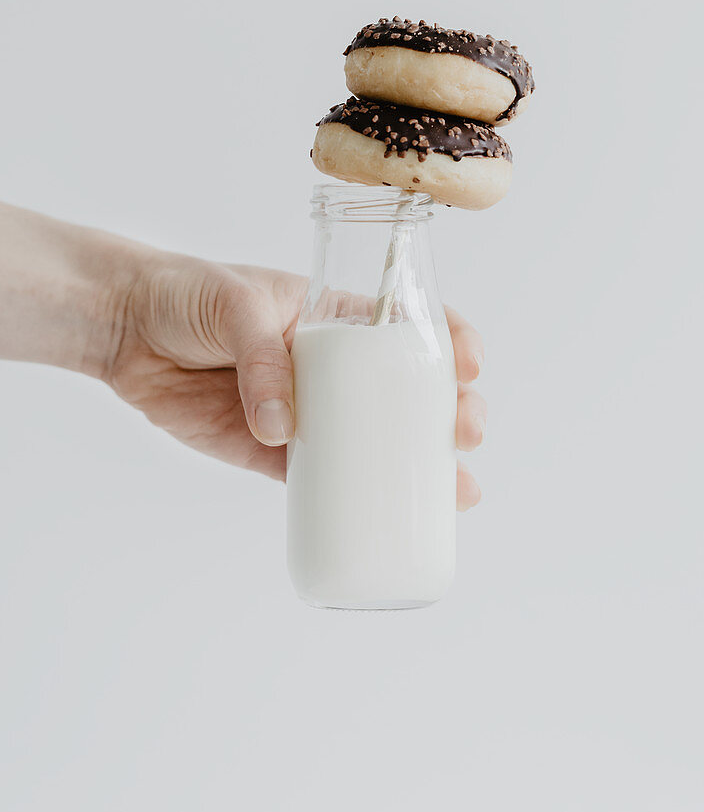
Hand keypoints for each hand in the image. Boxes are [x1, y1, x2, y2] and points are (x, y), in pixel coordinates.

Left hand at [108, 254, 486, 508]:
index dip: (451, 341)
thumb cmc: (188, 293)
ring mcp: (304, 413)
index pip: (409, 323)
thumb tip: (283, 429)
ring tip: (458, 492)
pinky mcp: (269, 451)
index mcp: (335, 317)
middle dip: (450, 414)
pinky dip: (352, 502)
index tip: (469, 364)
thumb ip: (262, 359)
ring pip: (374, 445)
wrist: (125, 327)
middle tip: (467, 434)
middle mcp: (331, 369)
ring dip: (419, 468)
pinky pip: (319, 481)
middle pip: (407, 394)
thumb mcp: (236, 305)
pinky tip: (385, 518)